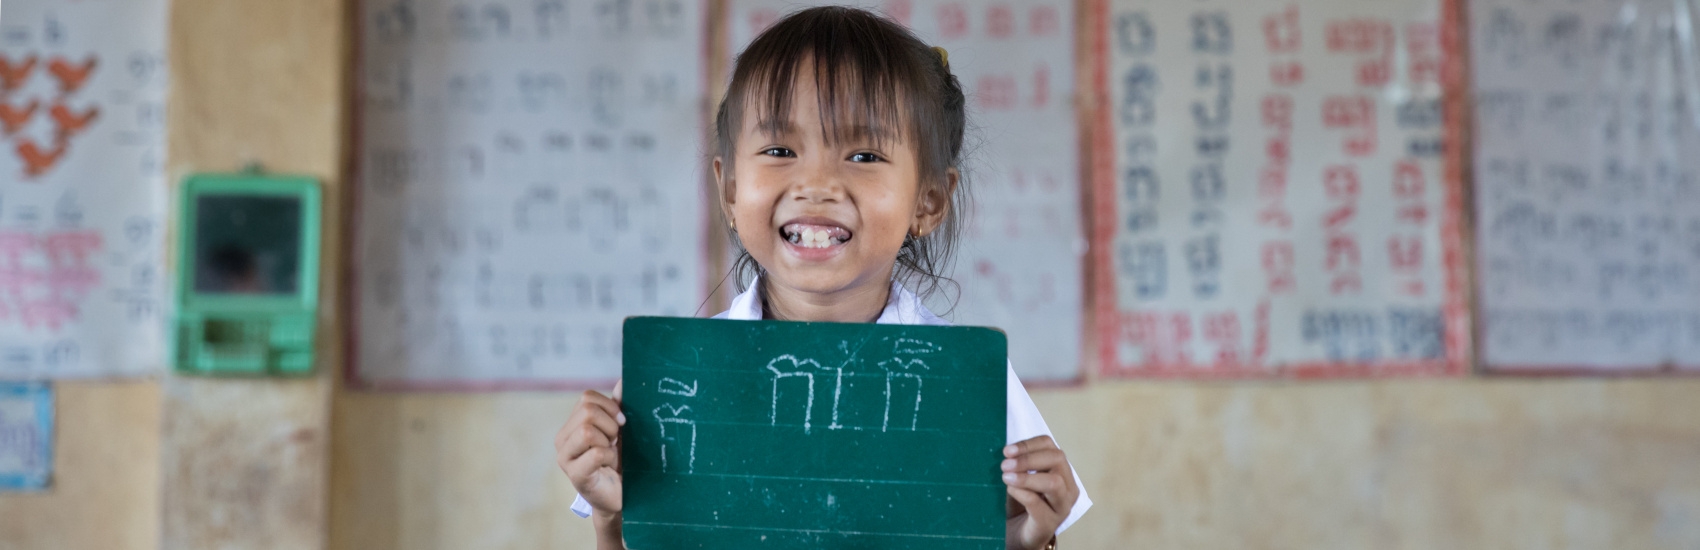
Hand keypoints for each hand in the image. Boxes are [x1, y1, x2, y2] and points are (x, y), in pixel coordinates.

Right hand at [556, 381, 624, 515]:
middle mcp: (562, 439)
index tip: (621, 424)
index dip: (610, 407)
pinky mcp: (574, 475)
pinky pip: (596, 453)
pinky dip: (610, 457)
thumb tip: (625, 379)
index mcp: (571, 424)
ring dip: (609, 441)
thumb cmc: (621, 460)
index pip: (587, 398)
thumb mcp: (621, 429)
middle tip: (614, 442)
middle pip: (587, 412)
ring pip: (587, 430)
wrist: (623, 493)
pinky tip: (609, 466)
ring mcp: (565, 458)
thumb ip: (619, 405)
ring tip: (610, 453)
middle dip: (610, 425)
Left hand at [1002, 435, 1078, 549]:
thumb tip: (1007, 451)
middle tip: (1005, 464)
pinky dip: (1022, 493)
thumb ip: (1018, 465)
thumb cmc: (1020, 504)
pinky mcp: (1050, 523)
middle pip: (1057, 459)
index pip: (1051, 447)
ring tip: (1006, 477)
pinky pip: (1038, 503)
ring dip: (1026, 476)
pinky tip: (1010, 490)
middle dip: (1028, 458)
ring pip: (1054, 482)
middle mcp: (1068, 487)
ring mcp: (1062, 506)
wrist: (1018, 535)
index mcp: (1061, 472)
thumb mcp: (1020, 479)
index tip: (1007, 450)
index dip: (1029, 444)